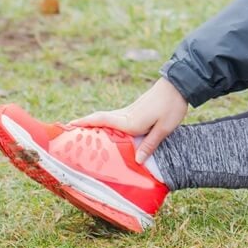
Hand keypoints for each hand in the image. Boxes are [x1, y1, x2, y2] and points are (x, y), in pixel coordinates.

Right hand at [70, 77, 187, 162]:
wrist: (179, 85)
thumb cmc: (172, 107)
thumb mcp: (164, 129)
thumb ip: (149, 145)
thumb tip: (137, 162)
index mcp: (130, 121)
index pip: (102, 121)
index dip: (85, 123)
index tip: (69, 125)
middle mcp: (126, 115)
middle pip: (100, 119)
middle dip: (84, 124)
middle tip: (68, 132)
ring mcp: (130, 111)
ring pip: (107, 118)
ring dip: (94, 124)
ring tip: (83, 135)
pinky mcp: (135, 109)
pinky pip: (115, 118)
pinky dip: (106, 123)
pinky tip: (107, 131)